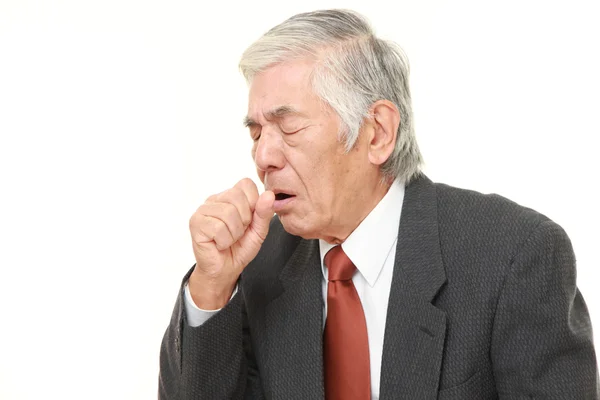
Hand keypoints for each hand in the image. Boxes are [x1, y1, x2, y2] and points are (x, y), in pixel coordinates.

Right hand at [188, 178, 274, 308]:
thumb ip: (264, 212)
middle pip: (237, 197)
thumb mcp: (259, 230)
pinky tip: (219, 244)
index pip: (246, 184)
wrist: (226, 270)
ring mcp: (202, 210)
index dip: (253, 203)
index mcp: (229, 196)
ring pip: (228, 213)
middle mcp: (214, 199)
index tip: (248, 220)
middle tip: (237, 232)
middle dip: (244, 220)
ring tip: (229, 239)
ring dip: (234, 233)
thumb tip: (269, 194)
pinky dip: (224, 241)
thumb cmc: (240, 248)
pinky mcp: (195, 223)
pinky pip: (218, 227)